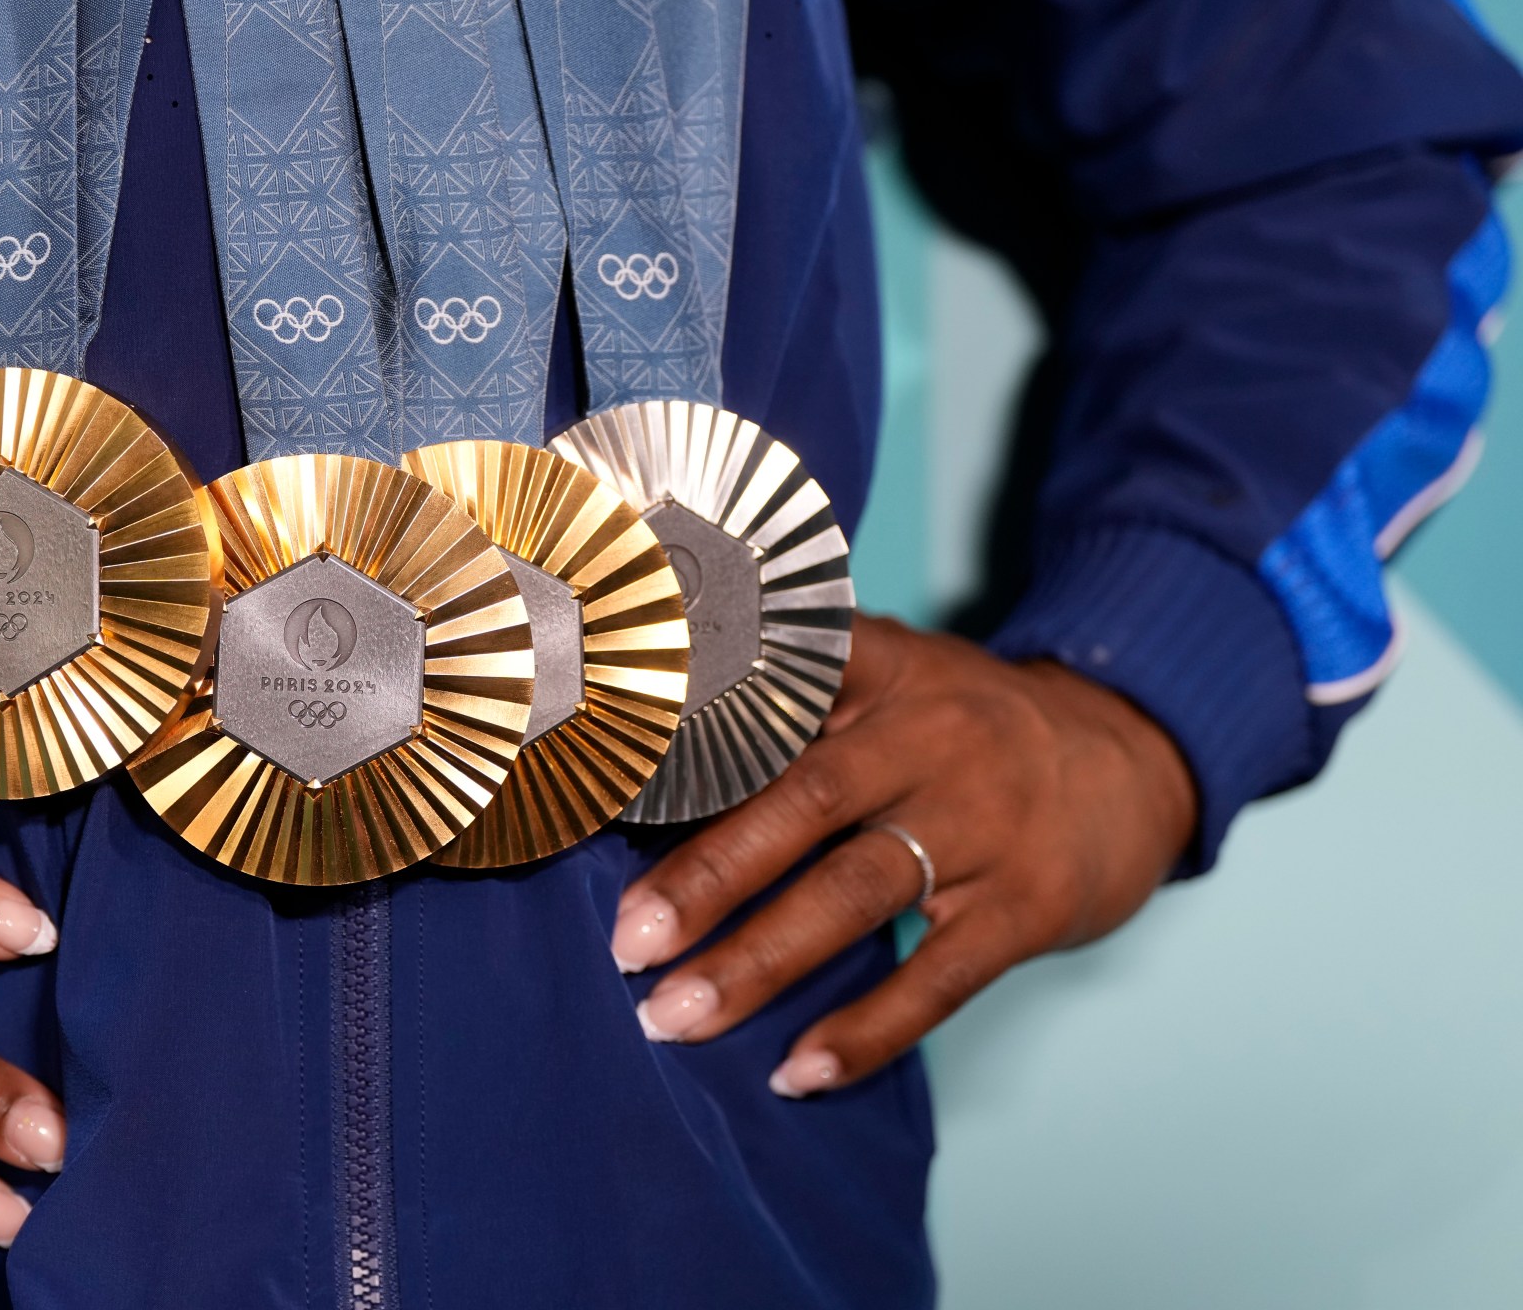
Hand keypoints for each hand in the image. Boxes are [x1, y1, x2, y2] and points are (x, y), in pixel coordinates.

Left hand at [610, 614, 1195, 1094]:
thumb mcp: (885, 678)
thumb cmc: (959, 726)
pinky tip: (795, 1071)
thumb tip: (634, 778)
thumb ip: (782, 705)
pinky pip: (939, 975)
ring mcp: (985, 820)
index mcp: (879, 668)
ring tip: (674, 1018)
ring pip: (856, 892)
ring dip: (758, 962)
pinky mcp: (1029, 901)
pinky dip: (866, 1030)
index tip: (606, 784)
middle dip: (705, 877)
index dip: (690, 732)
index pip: (773, 691)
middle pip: (803, 802)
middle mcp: (929, 734)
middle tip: (625, 942)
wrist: (1132, 755)